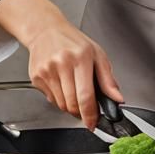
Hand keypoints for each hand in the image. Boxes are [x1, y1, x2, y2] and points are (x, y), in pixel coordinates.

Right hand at [0, 0, 123, 130]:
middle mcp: (62, 63)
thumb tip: (117, 99)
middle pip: (72, 104)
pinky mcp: (36, 78)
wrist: (46, 30)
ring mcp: (47, 71)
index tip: (93, 123)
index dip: (90, 115)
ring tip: (73, 89)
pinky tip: (61, 84)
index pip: (85, 96)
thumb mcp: (97, 54)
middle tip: (86, 107)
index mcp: (80, 57)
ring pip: (61, 105)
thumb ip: (108, 79)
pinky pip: (51, 100)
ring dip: (70, 106)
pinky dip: (59, 99)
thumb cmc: (73, 41)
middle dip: (81, 112)